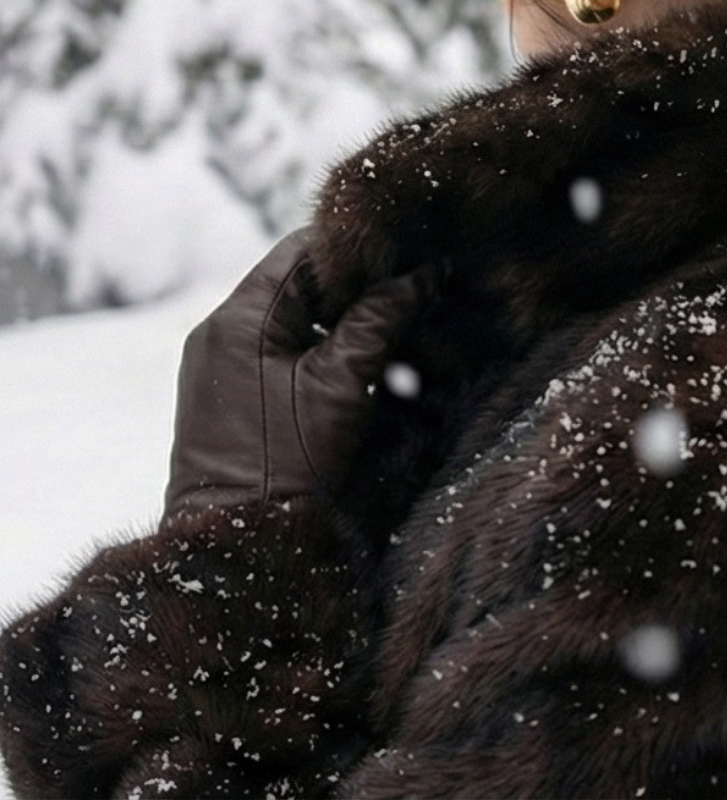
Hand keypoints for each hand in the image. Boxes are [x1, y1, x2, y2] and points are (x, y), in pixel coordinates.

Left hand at [164, 229, 427, 518]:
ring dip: (352, 329)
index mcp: (239, 318)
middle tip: (419, 296)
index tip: (411, 253)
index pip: (303, 251)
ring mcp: (226, 370)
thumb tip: (425, 272)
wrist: (237, 554)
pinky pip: (290, 360)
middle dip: (363, 292)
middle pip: (304, 288)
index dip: (358, 250)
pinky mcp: (237, 402)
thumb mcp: (343, 383)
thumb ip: (381, 317)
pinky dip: (331, 360)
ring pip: (301, 325)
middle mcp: (223, 335)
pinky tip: (377, 379)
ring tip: (408, 342)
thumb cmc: (288, 466)